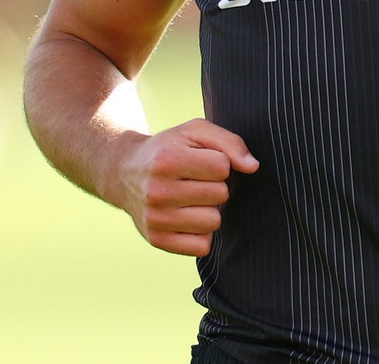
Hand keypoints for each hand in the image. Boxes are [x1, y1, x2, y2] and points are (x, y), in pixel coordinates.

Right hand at [111, 118, 257, 256]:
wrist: (125, 172)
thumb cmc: (169, 148)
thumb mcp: (195, 132)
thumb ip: (229, 142)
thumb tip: (253, 167)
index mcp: (167, 160)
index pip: (222, 167)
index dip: (219, 162)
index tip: (202, 160)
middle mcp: (158, 191)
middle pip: (220, 195)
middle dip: (215, 186)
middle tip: (196, 180)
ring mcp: (155, 219)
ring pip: (213, 222)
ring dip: (209, 210)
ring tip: (192, 198)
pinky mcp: (157, 240)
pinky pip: (202, 246)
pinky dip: (201, 233)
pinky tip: (187, 217)